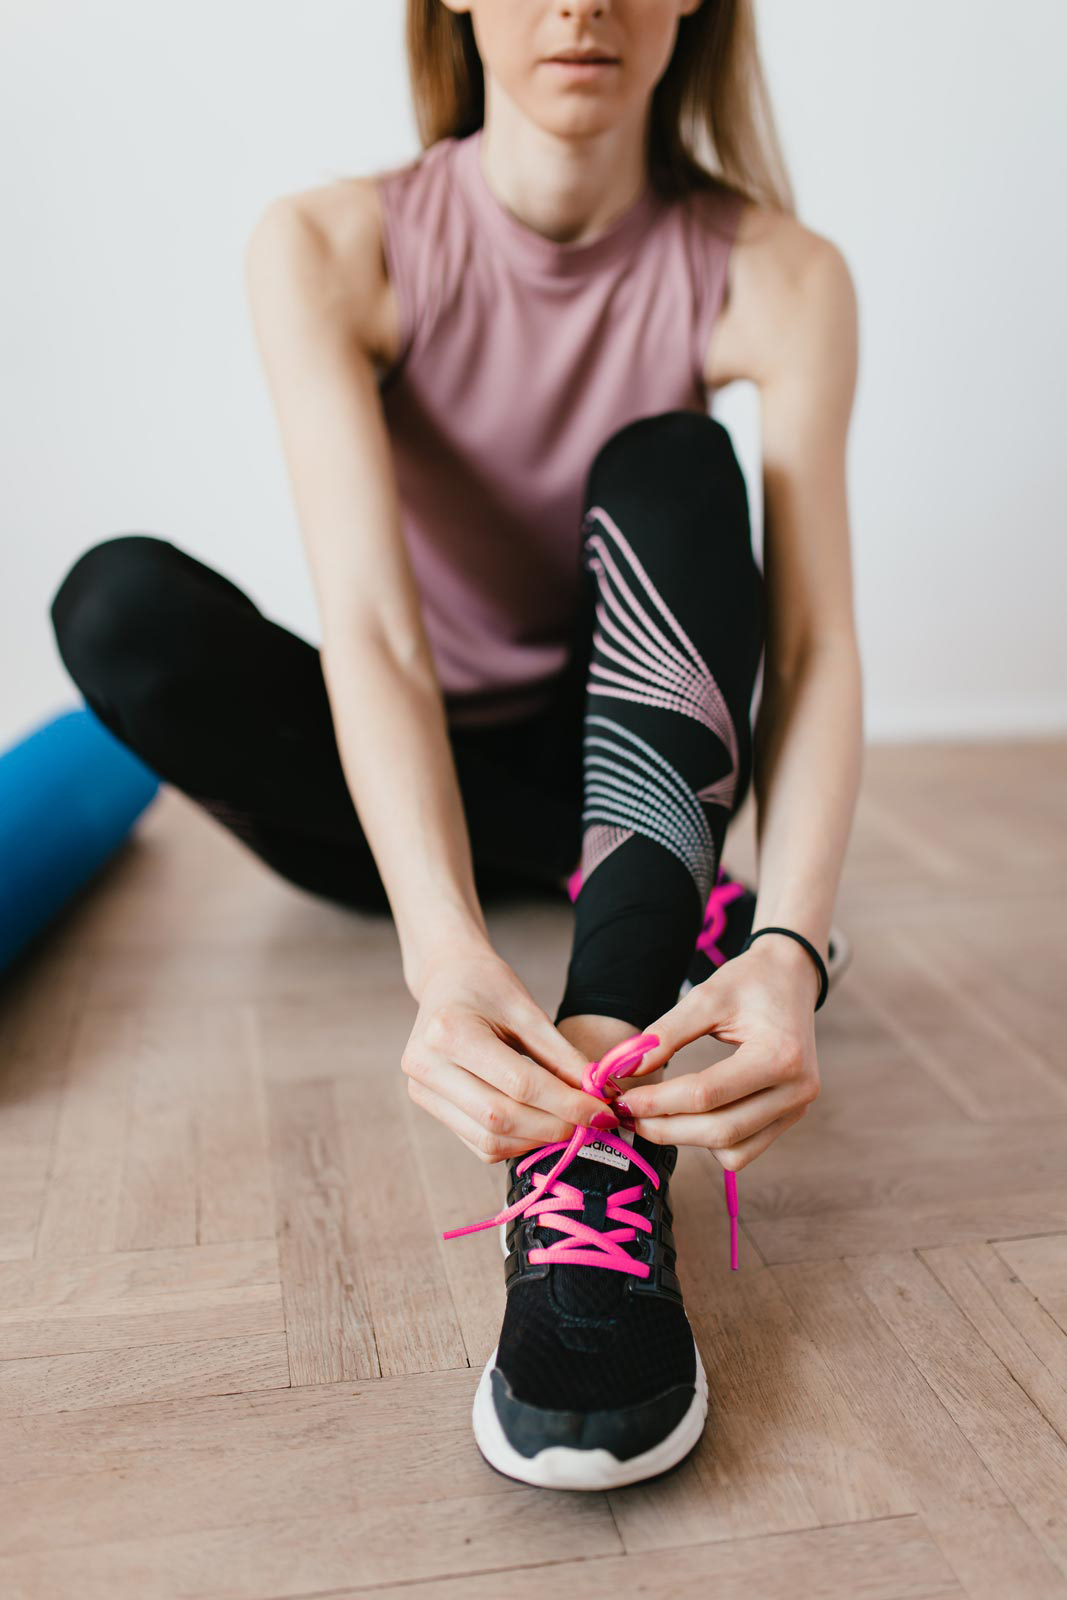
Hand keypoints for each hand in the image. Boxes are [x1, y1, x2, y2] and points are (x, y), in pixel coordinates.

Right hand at [402, 943, 618, 1163]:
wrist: (445, 978)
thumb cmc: (487, 985)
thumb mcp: (528, 1010)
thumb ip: (562, 1056)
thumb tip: (600, 1095)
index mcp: (450, 1032)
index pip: (519, 1084)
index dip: (566, 1103)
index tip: (602, 1110)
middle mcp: (426, 1066)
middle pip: (501, 1118)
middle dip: (554, 1126)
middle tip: (592, 1123)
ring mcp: (420, 1090)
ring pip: (489, 1139)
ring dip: (537, 1140)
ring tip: (571, 1126)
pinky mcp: (427, 1105)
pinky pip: (479, 1143)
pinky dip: (517, 1143)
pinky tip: (541, 1126)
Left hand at [608, 937, 821, 1170]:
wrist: (792, 977)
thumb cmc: (751, 981)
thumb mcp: (706, 996)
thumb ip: (666, 1034)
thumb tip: (628, 1070)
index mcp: (779, 1056)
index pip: (706, 1094)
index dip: (658, 1102)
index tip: (622, 1100)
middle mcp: (796, 1090)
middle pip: (720, 1131)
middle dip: (666, 1128)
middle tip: (627, 1115)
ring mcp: (797, 1108)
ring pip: (733, 1150)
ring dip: (687, 1140)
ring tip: (653, 1117)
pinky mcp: (790, 1116)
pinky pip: (745, 1149)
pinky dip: (712, 1143)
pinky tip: (689, 1119)